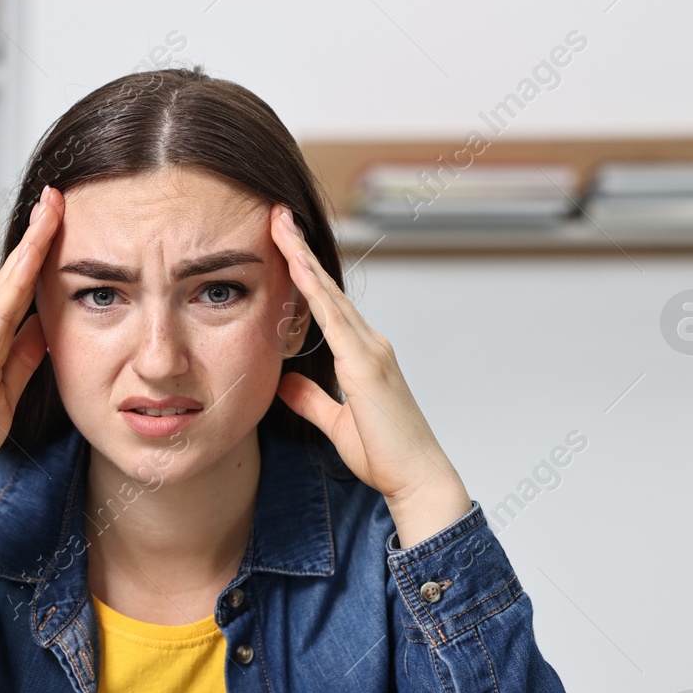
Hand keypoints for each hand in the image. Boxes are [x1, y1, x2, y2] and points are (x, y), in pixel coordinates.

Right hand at [0, 186, 64, 521]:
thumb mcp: (7, 391)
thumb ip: (23, 358)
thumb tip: (44, 327)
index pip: (19, 288)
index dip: (39, 254)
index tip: (60, 221)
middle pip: (12, 274)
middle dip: (36, 235)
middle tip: (57, 197)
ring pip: (4, 284)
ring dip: (29, 246)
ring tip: (50, 212)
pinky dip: (14, 284)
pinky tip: (31, 260)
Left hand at [268, 204, 471, 547]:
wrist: (416, 477)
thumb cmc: (383, 455)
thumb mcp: (334, 423)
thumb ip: (309, 400)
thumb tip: (284, 380)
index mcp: (362, 355)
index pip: (326, 304)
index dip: (304, 272)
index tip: (283, 243)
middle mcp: (369, 344)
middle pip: (327, 287)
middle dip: (301, 250)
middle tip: (276, 215)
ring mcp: (371, 350)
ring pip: (330, 293)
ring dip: (303, 258)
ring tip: (280, 225)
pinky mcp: (367, 365)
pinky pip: (335, 319)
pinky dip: (315, 290)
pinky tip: (297, 267)